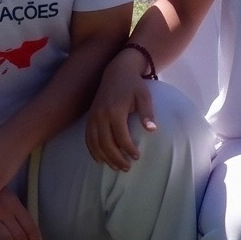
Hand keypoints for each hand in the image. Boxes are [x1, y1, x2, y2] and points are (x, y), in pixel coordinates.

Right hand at [86, 54, 158, 170]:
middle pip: (106, 144)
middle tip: (126, 168)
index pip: (121, 137)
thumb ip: (147, 113)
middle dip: (116, 158)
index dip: (129, 149)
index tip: (137, 157)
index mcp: (115, 111)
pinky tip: (100, 159)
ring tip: (115, 167)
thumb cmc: (133, 85)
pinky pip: (88, 138)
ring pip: (95, 143)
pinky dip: (93, 151)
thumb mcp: (144, 96)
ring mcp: (93, 117)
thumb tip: (152, 130)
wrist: (117, 71)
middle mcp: (101, 115)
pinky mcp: (89, 117)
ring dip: (104, 157)